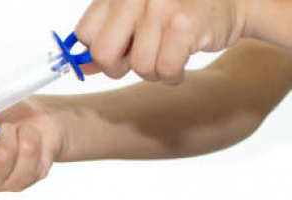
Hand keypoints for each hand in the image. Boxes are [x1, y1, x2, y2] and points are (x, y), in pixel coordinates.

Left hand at [76, 0, 247, 83]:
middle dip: (119, 68)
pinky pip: (163, 71)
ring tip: (167, 55)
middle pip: (103, 54)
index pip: (84, 33)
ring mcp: (160, 8)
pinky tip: (181, 62)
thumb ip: (109, 34)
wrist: (235, 1)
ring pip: (137, 67)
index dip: (95, 52)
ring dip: (152, 72)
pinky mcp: (184, 26)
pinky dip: (172, 76)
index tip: (113, 54)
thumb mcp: (138, 14)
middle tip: (139, 61)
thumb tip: (81, 66)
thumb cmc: (180, 11)